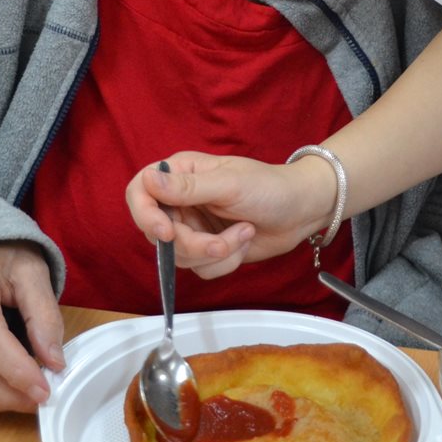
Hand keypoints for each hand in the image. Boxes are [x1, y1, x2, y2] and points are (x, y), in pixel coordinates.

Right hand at [124, 152, 336, 278]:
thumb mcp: (229, 184)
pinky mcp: (208, 249)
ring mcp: (193, 226)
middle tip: (220, 243)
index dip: (145, 215)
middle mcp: (181, 200)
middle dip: (192, 244)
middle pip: (159, 234)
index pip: (140, 192)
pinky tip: (244, 241)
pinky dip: (225, 261)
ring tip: (243, 233)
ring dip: (215, 252)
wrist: (302, 211)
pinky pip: (200, 268)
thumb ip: (188, 187)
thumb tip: (148, 182)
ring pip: (179, 256)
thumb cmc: (270, 186)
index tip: (166, 232)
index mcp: (181, 173)